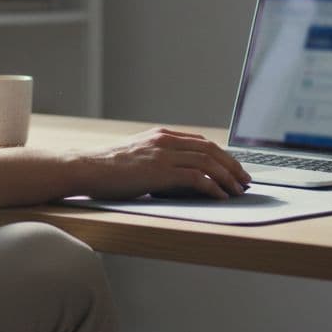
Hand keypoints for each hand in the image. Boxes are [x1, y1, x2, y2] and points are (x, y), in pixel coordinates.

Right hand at [75, 127, 249, 200]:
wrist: (86, 168)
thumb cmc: (106, 168)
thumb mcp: (136, 156)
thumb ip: (157, 158)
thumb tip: (177, 174)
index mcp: (161, 136)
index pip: (201, 142)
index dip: (222, 155)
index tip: (233, 168)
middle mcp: (165, 141)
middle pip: (211, 149)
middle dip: (232, 166)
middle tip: (245, 180)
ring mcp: (163, 155)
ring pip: (208, 162)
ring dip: (227, 177)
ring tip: (238, 190)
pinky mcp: (160, 172)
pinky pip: (196, 177)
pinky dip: (212, 187)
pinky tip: (220, 196)